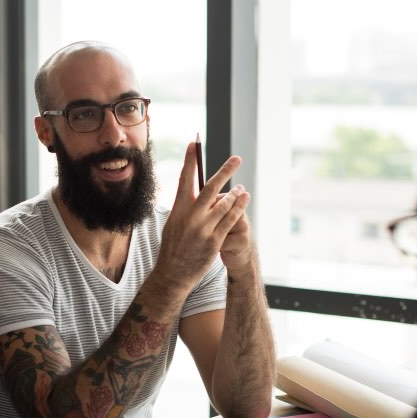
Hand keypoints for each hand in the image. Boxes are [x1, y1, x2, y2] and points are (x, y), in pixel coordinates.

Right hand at [155, 142, 248, 293]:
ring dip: (236, 194)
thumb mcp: (173, 223)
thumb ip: (186, 207)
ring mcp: (203, 229)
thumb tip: (198, 190)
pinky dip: (238, 208)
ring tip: (241, 189)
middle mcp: (190, 217)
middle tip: (236, 159)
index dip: (190, 161)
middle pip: (211, 188)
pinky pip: (230, 220)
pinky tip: (244, 200)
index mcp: (177, 209)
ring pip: (224, 204)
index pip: (184, 179)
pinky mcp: (214, 241)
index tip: (194, 144)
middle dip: (225, 171)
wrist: (173, 273)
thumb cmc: (174, 247)